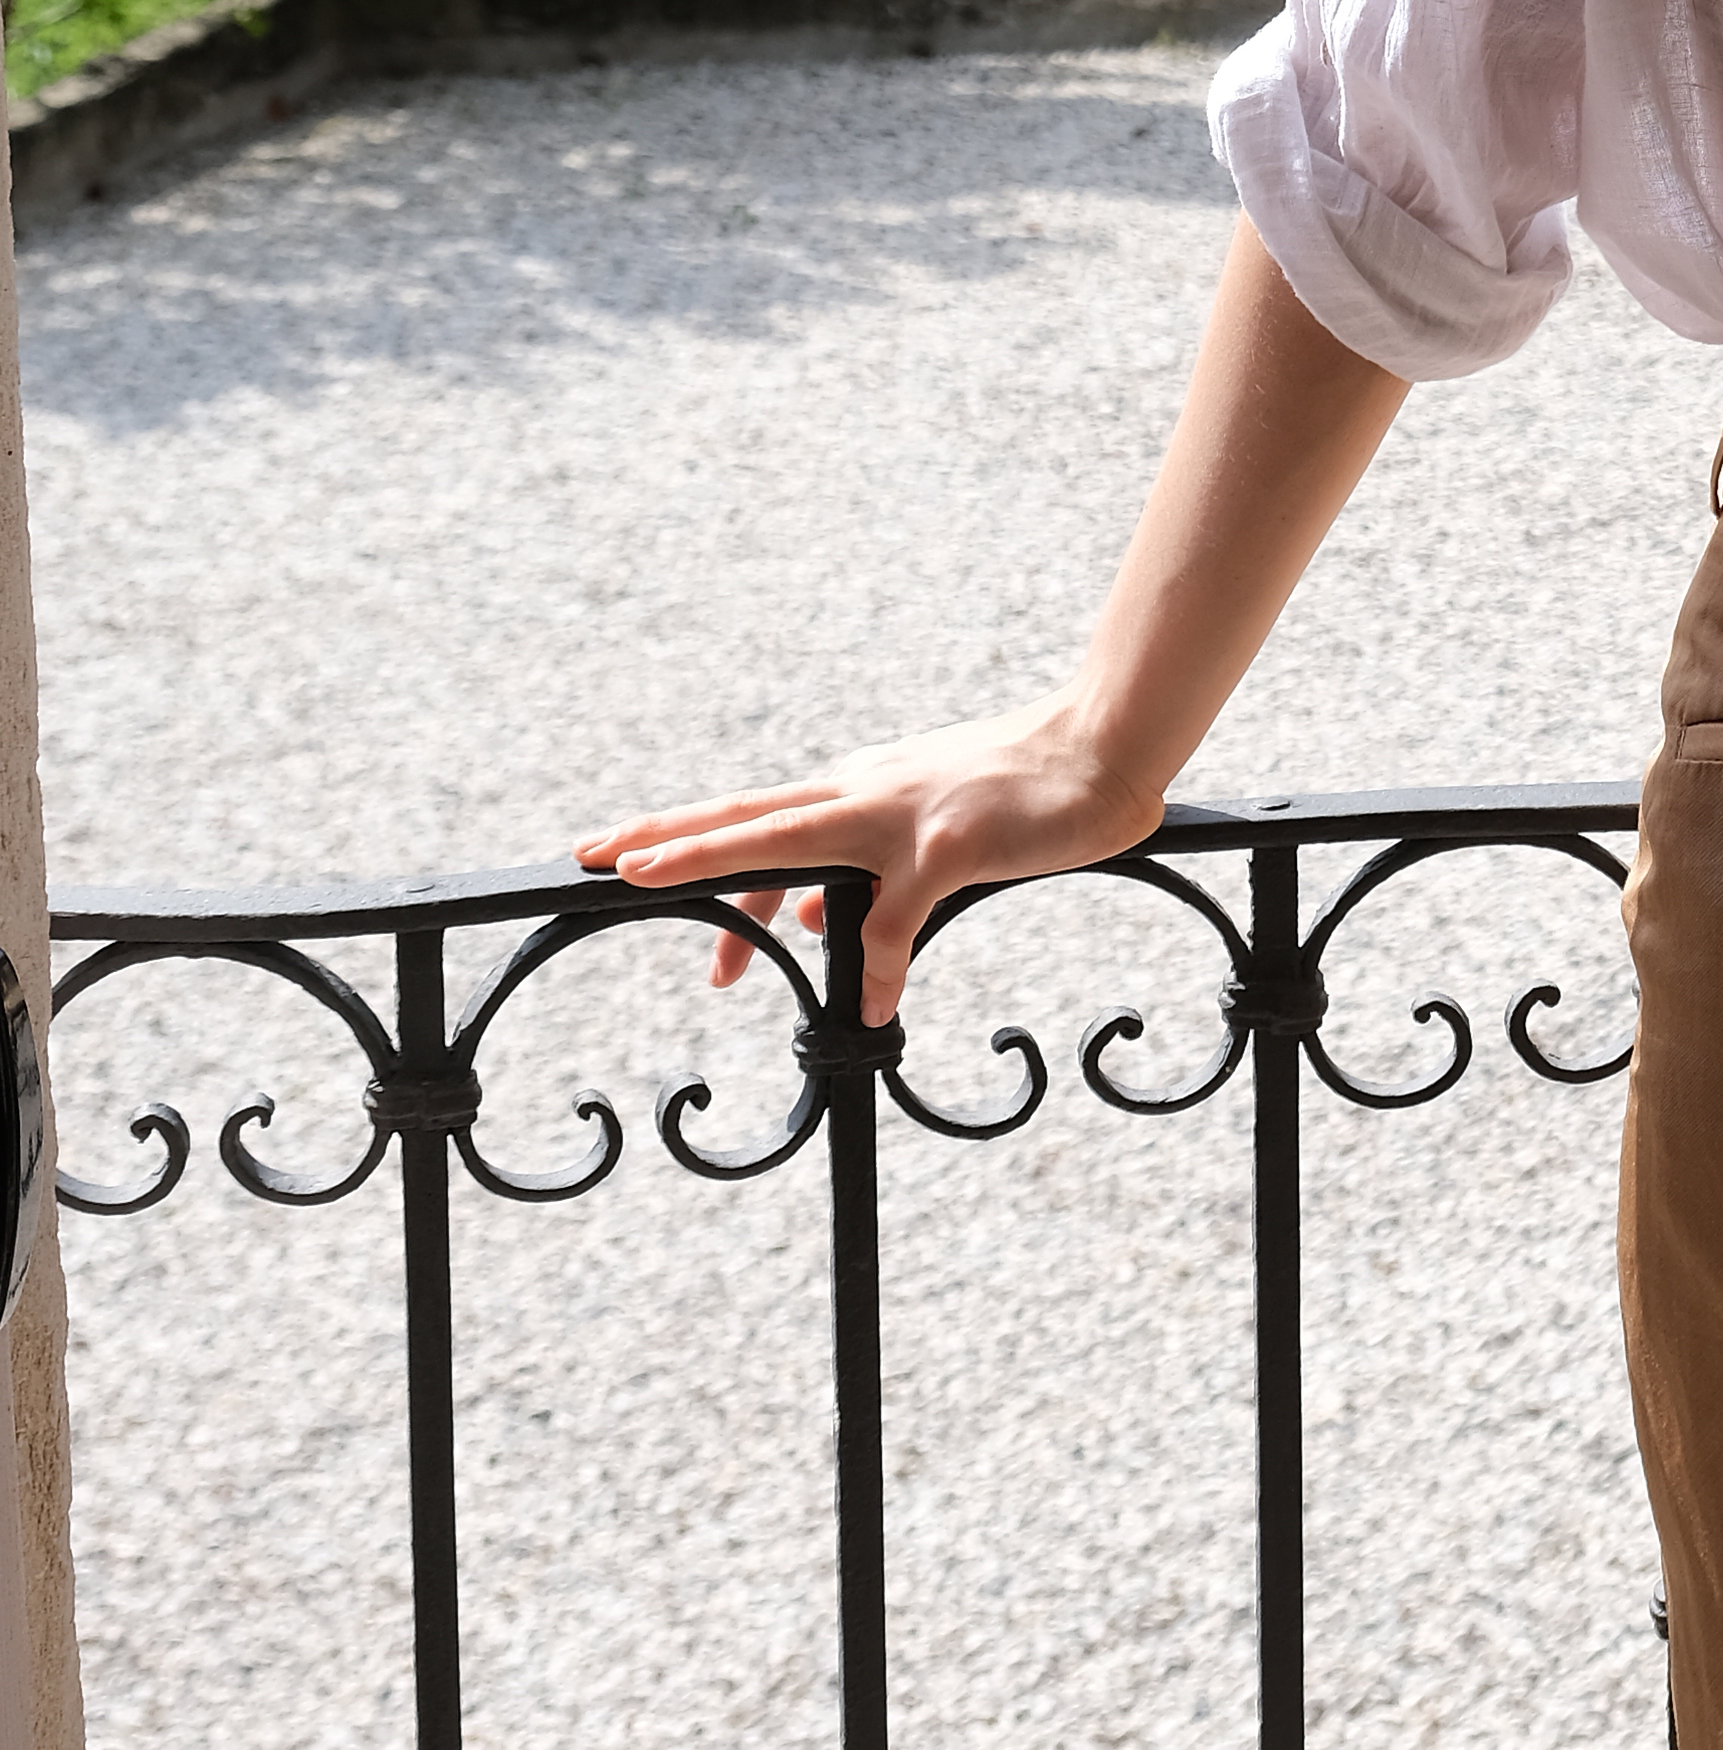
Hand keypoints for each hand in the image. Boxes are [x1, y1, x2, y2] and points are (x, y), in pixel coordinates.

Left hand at [577, 696, 1161, 1026]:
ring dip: (714, 863)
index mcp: (856, 788)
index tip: (624, 863)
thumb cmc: (1020, 787)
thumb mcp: (928, 826)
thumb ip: (867, 870)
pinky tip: (876, 1006)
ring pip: (788, 841)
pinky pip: (895, 923)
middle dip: (664, 836)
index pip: (757, 818)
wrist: (1102, 744)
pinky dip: (879, 966)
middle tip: (594, 853)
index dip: (689, 842)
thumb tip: (811, 919)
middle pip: (745, 816)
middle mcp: (863, 792)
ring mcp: (900, 816)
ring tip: (649, 883)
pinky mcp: (946, 847)